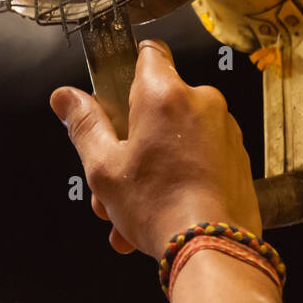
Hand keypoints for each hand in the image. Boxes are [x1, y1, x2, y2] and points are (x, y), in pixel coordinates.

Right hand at [49, 38, 261, 257]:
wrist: (214, 249)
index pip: (149, 52)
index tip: (116, 93)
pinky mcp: (237, 156)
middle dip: (130, 141)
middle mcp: (202, 102)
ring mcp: (224, 129)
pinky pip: (199, 157)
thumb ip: (84, 124)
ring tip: (130, 212)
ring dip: (152, 167)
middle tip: (112, 178)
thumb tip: (65, 97)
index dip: (128, 68)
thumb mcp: (104, 167)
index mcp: (165, 94)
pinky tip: (158, 215)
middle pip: (157, 106)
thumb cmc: (160, 207)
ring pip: (176, 138)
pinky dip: (179, 178)